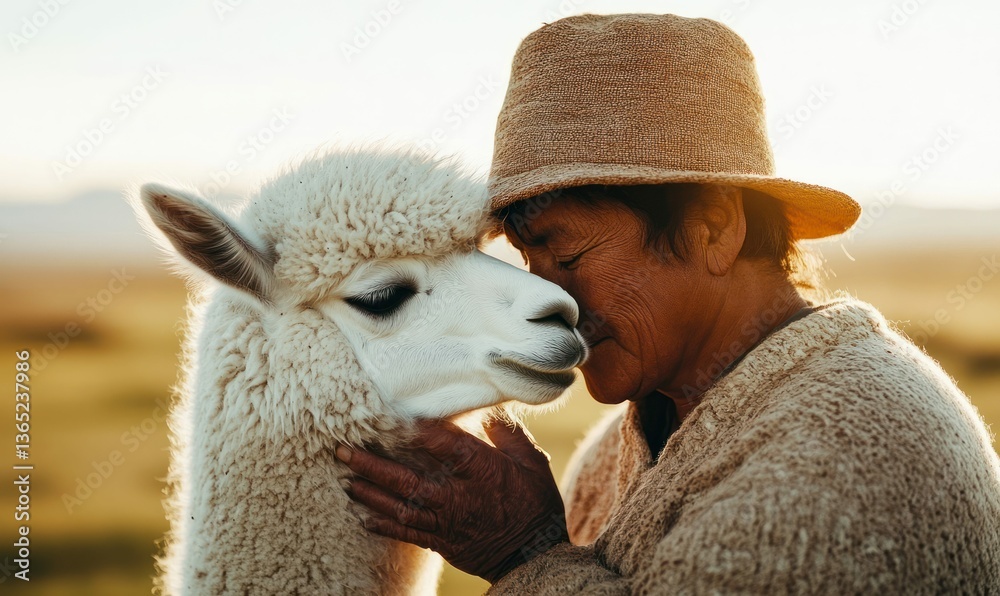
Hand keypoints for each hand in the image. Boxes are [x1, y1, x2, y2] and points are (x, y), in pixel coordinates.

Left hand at [334, 414, 569, 582]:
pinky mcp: (441, 541)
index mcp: (481, 471)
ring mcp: (446, 521)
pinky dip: (383, 525)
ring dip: (369, 491)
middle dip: (372, 464)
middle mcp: (457, 496)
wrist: (533, 556)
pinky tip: (362, 516)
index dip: (418, 429)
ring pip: (399, 505)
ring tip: (345, 478)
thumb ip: (508, 435)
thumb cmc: (534, 504)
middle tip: (343, 449)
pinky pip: (406, 533)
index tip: (392, 414)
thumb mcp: (532, 463)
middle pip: (407, 478)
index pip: (445, 445)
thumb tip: (487, 412)